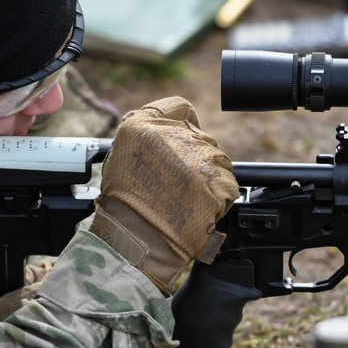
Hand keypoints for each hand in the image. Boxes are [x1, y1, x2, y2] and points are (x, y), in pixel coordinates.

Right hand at [90, 97, 238, 294]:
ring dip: (207, 176)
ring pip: (217, 160)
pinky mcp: (220, 184)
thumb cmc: (126, 203)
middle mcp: (177, 137)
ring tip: (185, 197)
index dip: (183, 122)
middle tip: (176, 181)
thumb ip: (146, 132)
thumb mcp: (120, 154)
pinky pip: (226, 184)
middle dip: (194, 156)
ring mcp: (202, 160)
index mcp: (147, 126)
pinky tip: (196, 207)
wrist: (137, 240)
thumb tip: (168, 124)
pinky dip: (217, 196)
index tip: (180, 138)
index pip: (180, 107)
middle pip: (201, 137)